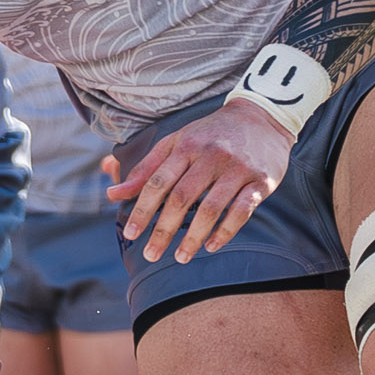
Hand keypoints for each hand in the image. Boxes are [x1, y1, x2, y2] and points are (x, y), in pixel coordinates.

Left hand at [110, 99, 294, 264]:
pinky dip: (226, 231)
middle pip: (181, 198)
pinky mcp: (261, 180)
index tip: (131, 235)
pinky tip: (211, 246)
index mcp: (186, 147)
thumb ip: (145, 170)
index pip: (158, 182)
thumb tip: (112, 195)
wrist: (262, 116)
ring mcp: (237, 168)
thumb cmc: (210, 135)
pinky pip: (242, 210)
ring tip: (181, 258)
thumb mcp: (175, 143)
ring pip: (212, 208)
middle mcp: (211, 156)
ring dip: (193, 237)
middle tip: (151, 255)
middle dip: (163, 230)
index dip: (142, 210)